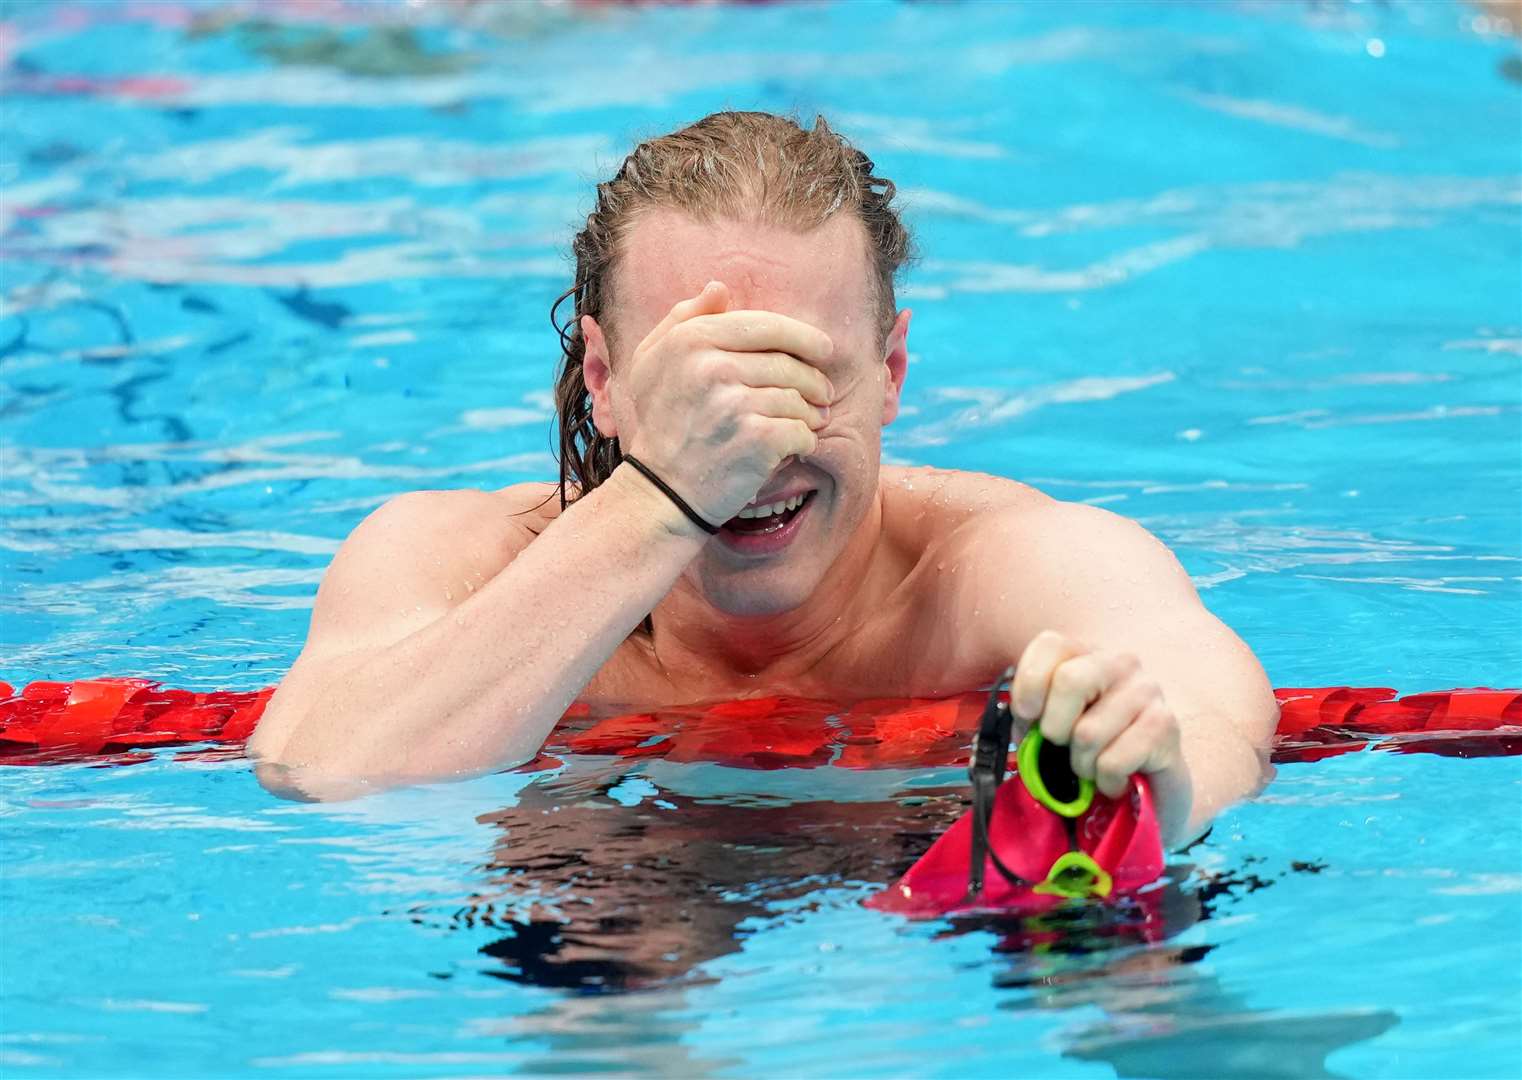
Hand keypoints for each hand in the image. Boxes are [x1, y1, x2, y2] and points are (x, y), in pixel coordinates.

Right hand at [597, 281, 833, 524]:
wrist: (660, 491)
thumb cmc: (661, 422)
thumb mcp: (652, 362)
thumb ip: (682, 319)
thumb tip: (719, 287)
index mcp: (690, 339)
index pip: (765, 325)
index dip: (802, 336)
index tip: (823, 349)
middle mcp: (711, 366)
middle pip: (788, 362)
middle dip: (814, 378)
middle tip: (824, 393)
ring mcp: (735, 403)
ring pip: (799, 397)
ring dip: (813, 411)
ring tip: (812, 420)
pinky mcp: (757, 439)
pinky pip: (802, 429)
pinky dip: (805, 440)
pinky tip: (795, 446)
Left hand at [1010, 630, 1183, 798]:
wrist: (1147, 790)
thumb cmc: (1091, 750)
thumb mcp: (1052, 726)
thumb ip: (1031, 718)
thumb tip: (1023, 729)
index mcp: (1087, 654)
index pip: (1051, 645)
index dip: (1029, 684)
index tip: (1028, 716)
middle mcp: (1121, 663)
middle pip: (1070, 680)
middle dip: (1055, 727)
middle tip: (1064, 746)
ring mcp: (1147, 692)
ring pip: (1088, 733)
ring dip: (1081, 764)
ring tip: (1094, 767)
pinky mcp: (1165, 726)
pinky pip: (1112, 762)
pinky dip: (1105, 781)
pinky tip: (1117, 779)